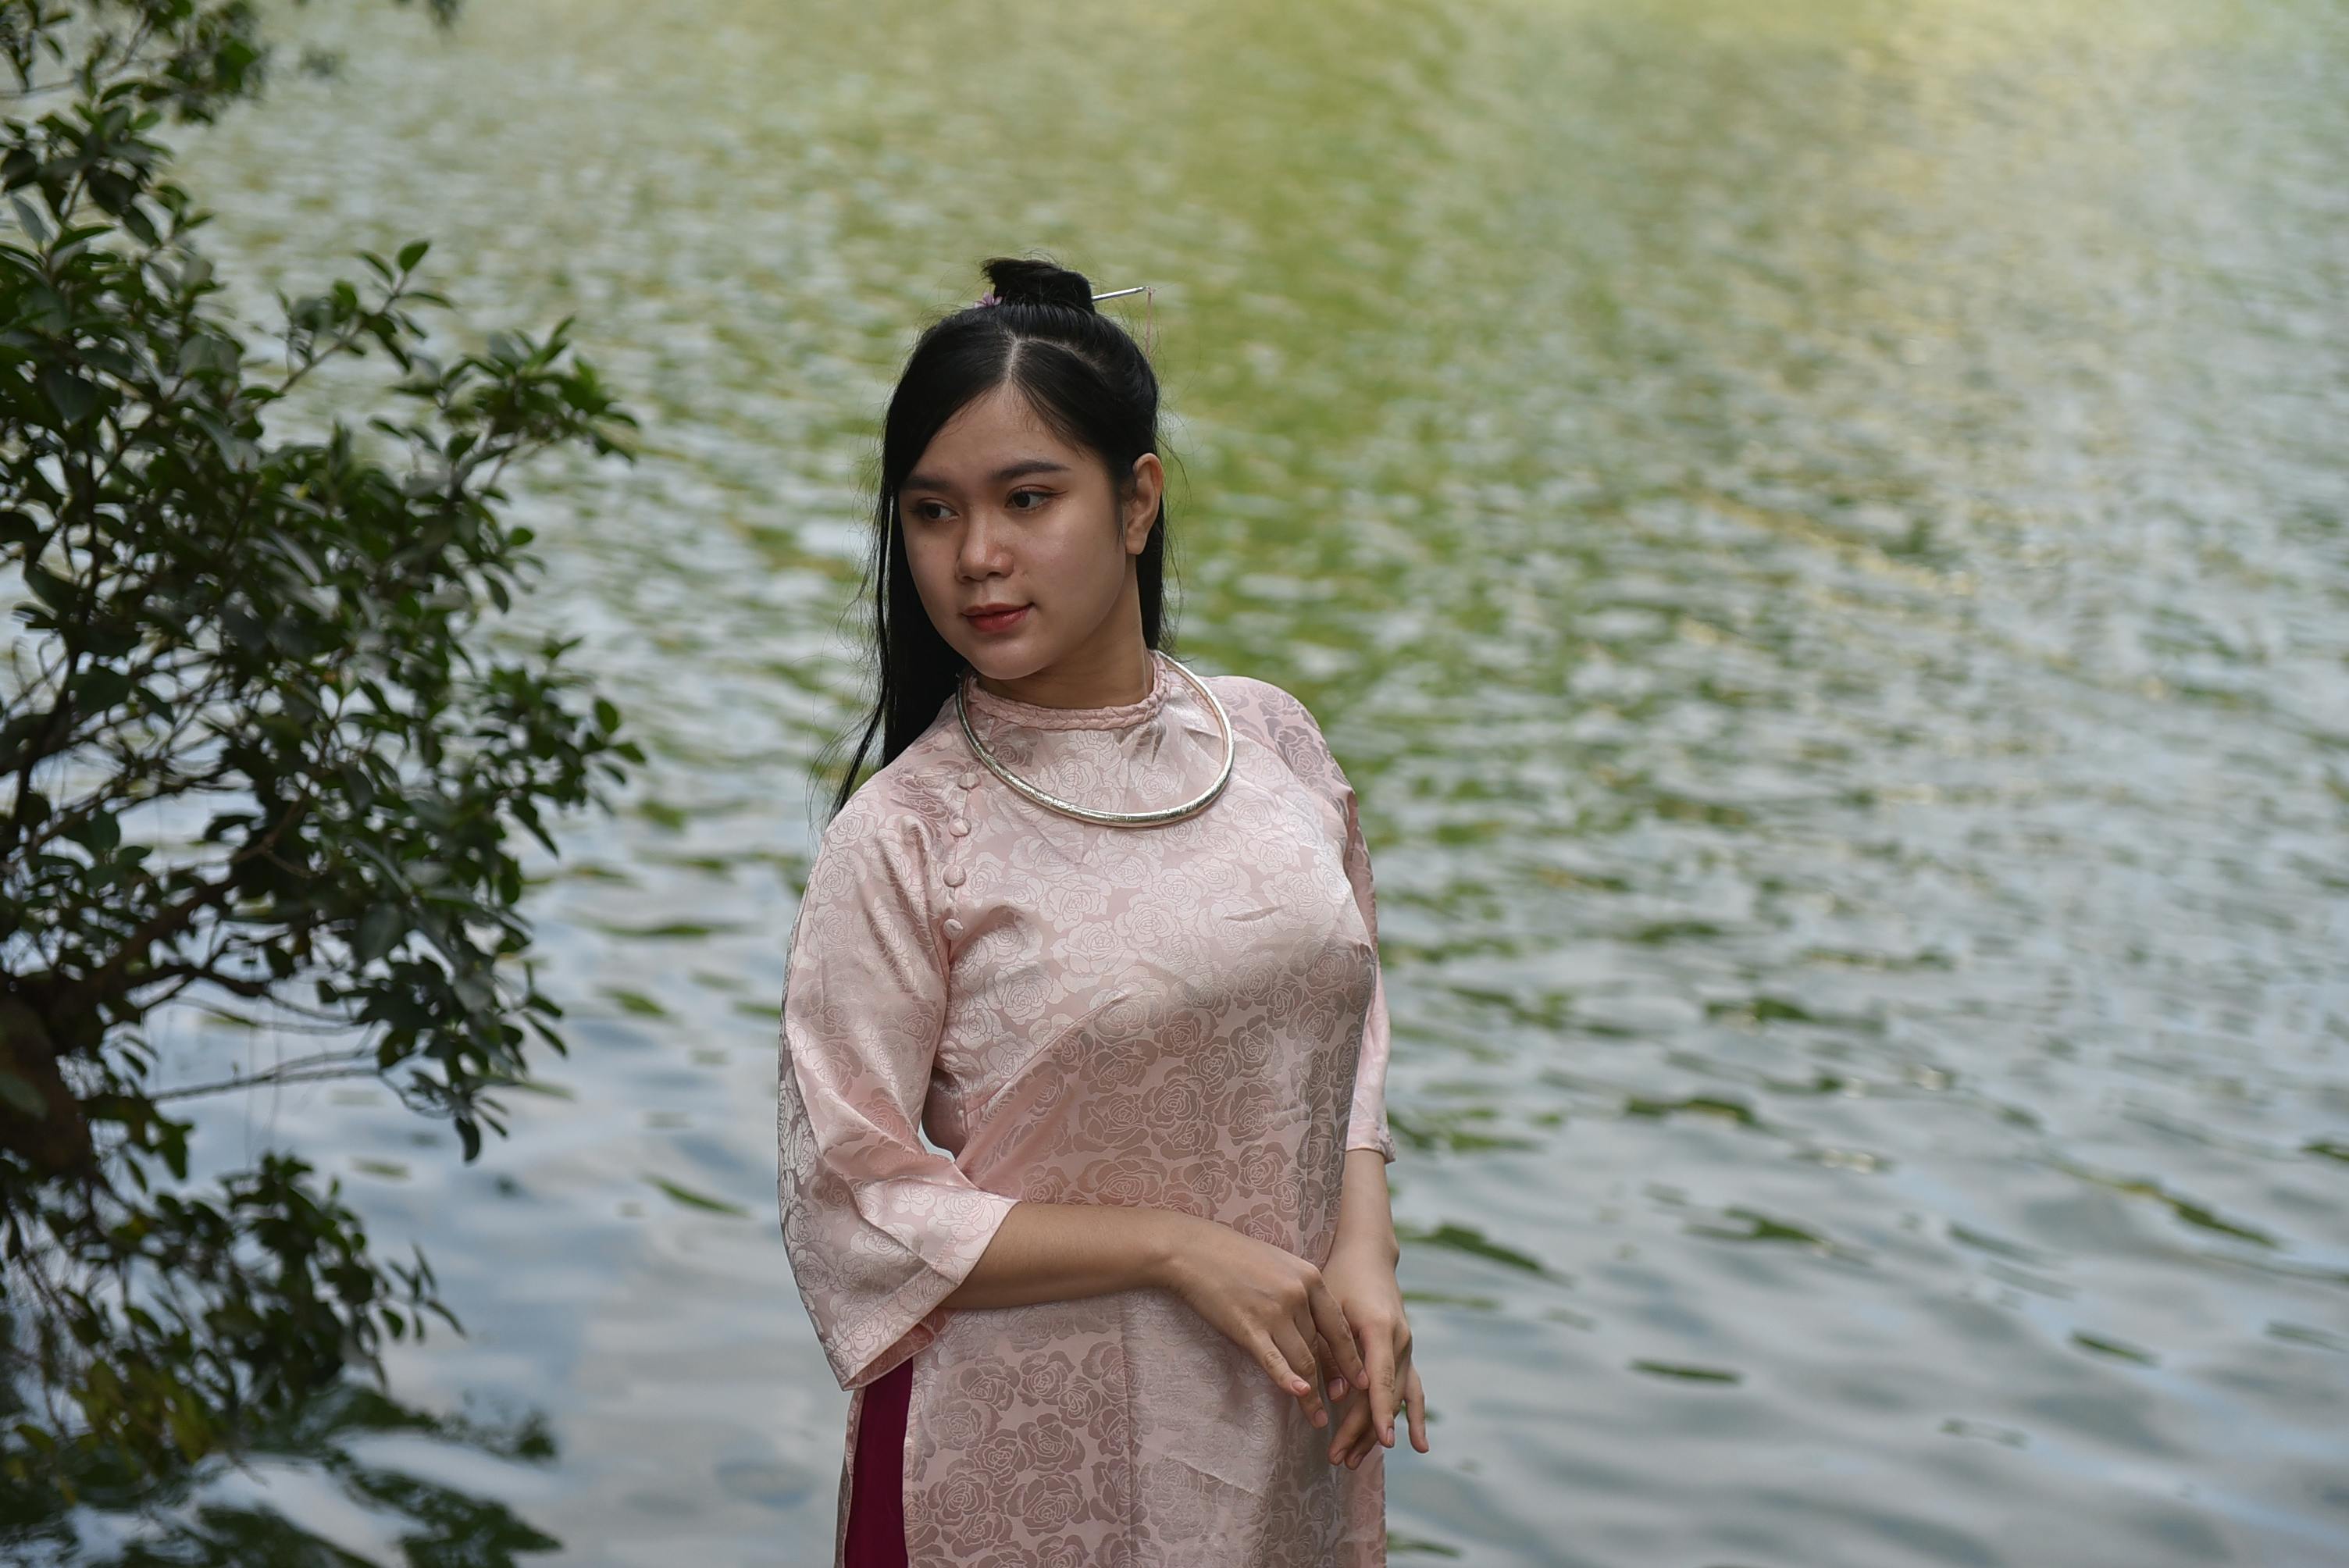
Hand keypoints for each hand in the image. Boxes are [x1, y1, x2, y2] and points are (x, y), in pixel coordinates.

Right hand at [1158, 1216, 1370, 1431]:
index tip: (1361, 1381)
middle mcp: (1298, 1295)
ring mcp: (1274, 1311)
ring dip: (1313, 1394)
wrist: (1193, 1251)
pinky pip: (1274, 1361)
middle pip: (1321, 1348)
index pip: (1338, 1327)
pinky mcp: (1248, 1327)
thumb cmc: (1235, 1256)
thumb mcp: (1280, 1264)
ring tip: (1319, 1417)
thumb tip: (1316, 1326)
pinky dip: (1289, 1381)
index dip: (1350, 1358)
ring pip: (1303, 1360)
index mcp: (1310, 1278)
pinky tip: (1300, 1396)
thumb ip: (1302, 1291)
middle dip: (1333, 1381)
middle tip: (1341, 1405)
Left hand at [1319, 1238, 1427, 1467]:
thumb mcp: (1329, 1307)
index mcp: (1381, 1328)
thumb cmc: (1342, 1276)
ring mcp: (1406, 1348)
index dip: (1380, 1411)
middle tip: (1337, 1459)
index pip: (1381, 1379)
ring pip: (1396, 1399)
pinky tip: (1419, 1446)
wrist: (1368, 1255)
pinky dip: (1413, 1417)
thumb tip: (1337, 1395)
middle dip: (1362, 1431)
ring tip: (1354, 1461)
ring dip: (1377, 1431)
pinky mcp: (1404, 1353)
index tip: (1381, 1441)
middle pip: (1384, 1396)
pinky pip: (1410, 1389)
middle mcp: (1400, 1341)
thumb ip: (1331, 1350)